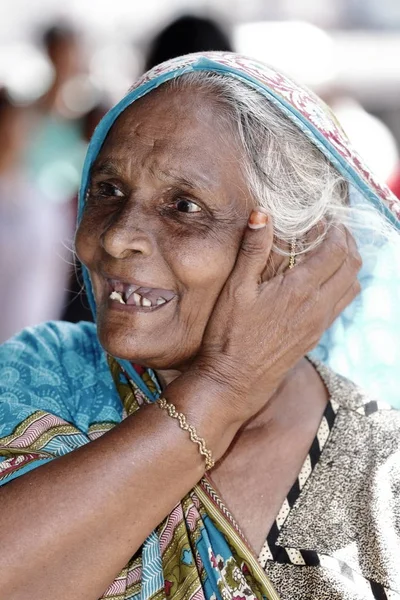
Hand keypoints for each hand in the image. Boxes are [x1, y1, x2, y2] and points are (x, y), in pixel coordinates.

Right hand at [191, 209, 361, 425]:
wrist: (234, 382)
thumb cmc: (228, 336)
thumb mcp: (235, 290)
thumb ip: (252, 251)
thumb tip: (263, 214)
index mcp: (299, 290)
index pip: (336, 250)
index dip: (336, 230)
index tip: (327, 218)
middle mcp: (317, 306)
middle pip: (351, 265)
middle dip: (348, 241)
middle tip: (333, 229)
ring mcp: (319, 323)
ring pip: (352, 285)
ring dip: (349, 263)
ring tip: (333, 249)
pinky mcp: (315, 336)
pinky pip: (342, 304)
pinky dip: (343, 283)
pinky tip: (324, 280)